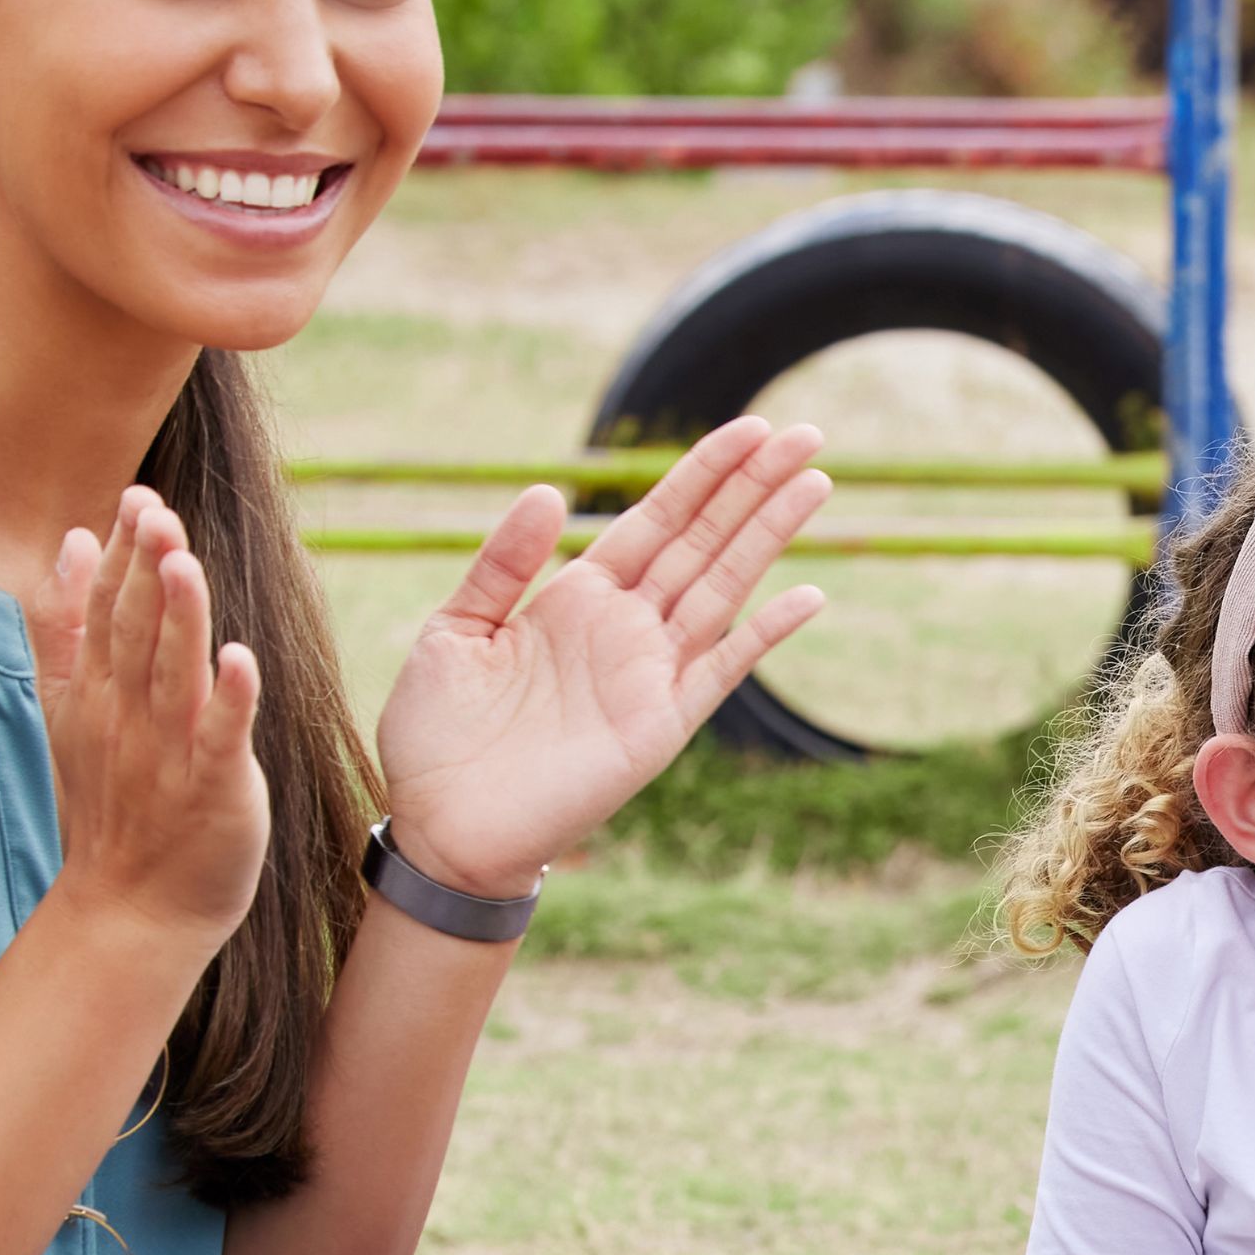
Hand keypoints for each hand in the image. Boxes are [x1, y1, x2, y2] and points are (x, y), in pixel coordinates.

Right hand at [36, 489, 268, 952]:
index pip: (105, 612)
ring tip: (184, 562)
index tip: (136, 497)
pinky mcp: (211, 789)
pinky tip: (240, 658)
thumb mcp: (72, 712)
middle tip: (155, 509)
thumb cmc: (115, 805)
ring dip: (180, 619)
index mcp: (97, 695)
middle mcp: (126, 717)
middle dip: (145, 570)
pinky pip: (220, 739)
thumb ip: (67, 630)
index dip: (120, 556)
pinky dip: (230, 700)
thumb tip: (74, 543)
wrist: (133, 909)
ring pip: (173, 675)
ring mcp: (166, 754)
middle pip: (134, 633)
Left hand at [370, 416, 836, 896]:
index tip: (749, 428)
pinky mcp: (661, 724)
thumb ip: (504, 562)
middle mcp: (624, 627)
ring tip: (817, 483)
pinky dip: (764, 633)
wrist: (441, 826)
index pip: (655, 519)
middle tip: (807, 434)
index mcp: (577, 597)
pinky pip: (722, 668)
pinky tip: (808, 595)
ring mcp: (649, 674)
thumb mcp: (455, 629)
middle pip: (703, 540)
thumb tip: (549, 491)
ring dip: (769, 536)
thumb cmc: (437, 735)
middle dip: (753, 487)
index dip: (702, 473)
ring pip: (723, 586)